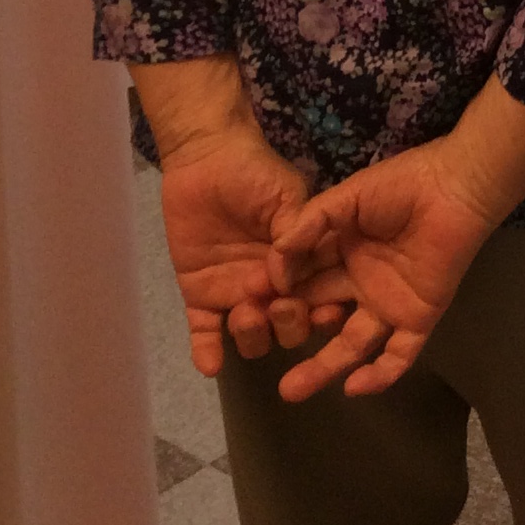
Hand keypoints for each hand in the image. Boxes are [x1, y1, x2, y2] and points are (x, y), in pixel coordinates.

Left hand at [157, 129, 342, 376]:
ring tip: (244, 313)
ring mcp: (236, 294)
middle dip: (287, 324)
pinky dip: (207, 351)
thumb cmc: (255, 173)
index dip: (320, 312)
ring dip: (251, 335)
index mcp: (299, 266)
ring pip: (250, 336)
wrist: (205, 159)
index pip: (316, 300)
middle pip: (286, 327)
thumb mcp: (287, 198)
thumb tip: (291, 277)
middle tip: (276, 305)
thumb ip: (295, 236)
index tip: (322, 313)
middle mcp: (270, 288)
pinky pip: (204, 332)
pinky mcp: (201, 296)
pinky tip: (210, 365)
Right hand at [268, 139, 495, 403]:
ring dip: (322, 368)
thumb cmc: (400, 185)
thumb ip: (309, 224)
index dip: (277, 296)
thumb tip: (273, 259)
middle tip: (256, 349)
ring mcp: (387, 304)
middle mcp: (359, 284)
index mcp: (339, 254)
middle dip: (290, 334)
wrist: (453, 187)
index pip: (302, 282)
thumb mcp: (345, 199)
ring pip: (351, 344)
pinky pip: (398, 354)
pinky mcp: (418, 317)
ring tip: (290, 391)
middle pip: (318, 316)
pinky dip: (379, 374)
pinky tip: (354, 388)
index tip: (246, 309)